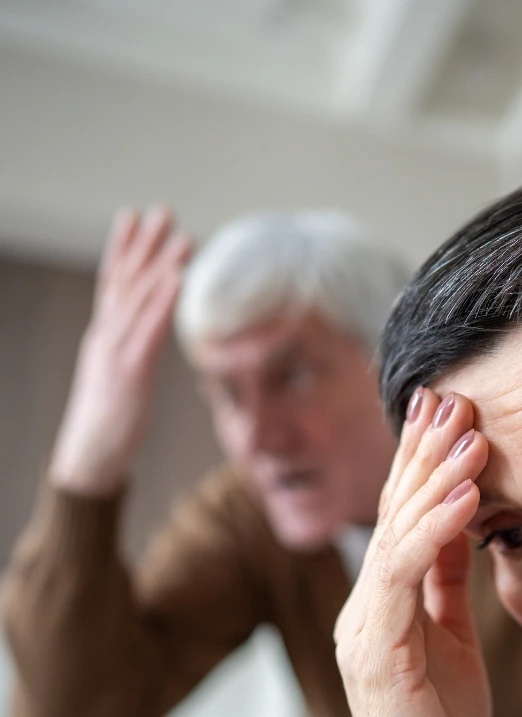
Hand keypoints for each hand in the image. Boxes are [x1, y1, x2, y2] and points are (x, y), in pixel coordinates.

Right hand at [50, 206, 192, 494]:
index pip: (112, 282)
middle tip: (163, 210)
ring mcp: (116, 351)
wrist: (90, 454)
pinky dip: (164, 301)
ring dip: (162, 264)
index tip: (133, 215)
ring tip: (183, 236)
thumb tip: (150, 336)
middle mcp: (107, 335)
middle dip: (144, 244)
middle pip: (126, 281)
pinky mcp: (130, 371)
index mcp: (105, 336)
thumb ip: (133, 351)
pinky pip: (149, 330)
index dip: (122, 247)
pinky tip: (179, 279)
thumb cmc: (110, 419)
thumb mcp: (121, 377)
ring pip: (140, 299)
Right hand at [334, 388, 491, 716]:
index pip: (402, 516)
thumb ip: (444, 580)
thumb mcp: (449, 635)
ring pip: (395, 533)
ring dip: (432, 477)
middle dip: (422, 452)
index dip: (421, 462)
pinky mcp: (374, 649)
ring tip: (465, 429)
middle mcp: (364, 603)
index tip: (446, 412)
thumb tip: (461, 524)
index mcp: (383, 600)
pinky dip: (433, 529)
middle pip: (393, 512)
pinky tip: (463, 492)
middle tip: (451, 396)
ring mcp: (363, 624)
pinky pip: (401, 575)